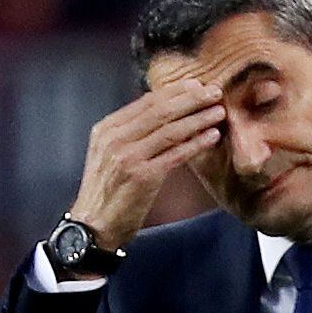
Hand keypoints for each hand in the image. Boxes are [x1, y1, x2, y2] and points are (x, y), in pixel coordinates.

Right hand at [68, 78, 225, 249]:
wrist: (93, 226)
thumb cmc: (106, 192)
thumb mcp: (109, 154)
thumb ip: (130, 134)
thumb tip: (163, 115)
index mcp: (107, 129)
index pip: (146, 102)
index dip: (175, 92)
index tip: (196, 85)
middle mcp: (116, 139)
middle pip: (161, 111)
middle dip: (191, 99)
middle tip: (214, 92)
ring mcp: (128, 157)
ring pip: (170, 130)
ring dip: (198, 119)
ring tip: (218, 112)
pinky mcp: (142, 177)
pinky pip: (175, 155)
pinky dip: (195, 144)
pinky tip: (212, 137)